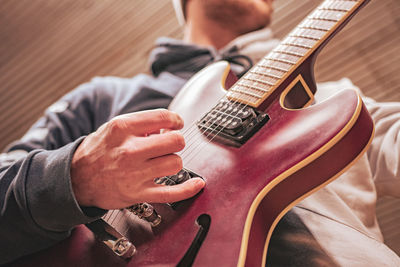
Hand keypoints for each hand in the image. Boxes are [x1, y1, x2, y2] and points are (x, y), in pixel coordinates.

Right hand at [70, 109, 204, 209]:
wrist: (76, 179)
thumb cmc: (98, 151)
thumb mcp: (113, 128)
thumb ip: (141, 124)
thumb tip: (168, 126)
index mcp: (122, 128)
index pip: (163, 117)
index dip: (176, 120)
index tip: (176, 124)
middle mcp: (130, 150)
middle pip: (175, 141)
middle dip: (175, 140)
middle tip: (168, 144)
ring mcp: (135, 174)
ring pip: (176, 163)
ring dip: (174, 160)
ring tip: (164, 160)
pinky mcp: (139, 194)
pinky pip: (172, 192)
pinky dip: (189, 189)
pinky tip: (197, 183)